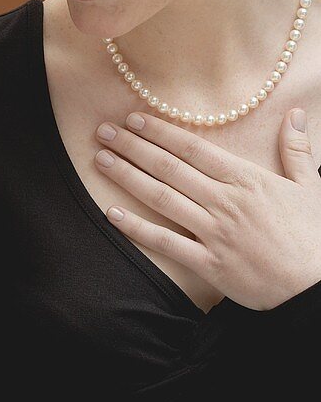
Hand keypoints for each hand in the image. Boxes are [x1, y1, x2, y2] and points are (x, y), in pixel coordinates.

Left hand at [93, 108, 320, 309]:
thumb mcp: (311, 187)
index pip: (194, 148)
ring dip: (128, 177)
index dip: (160, 131)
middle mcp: (225, 201)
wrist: (315, 287)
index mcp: (247, 180)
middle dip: (133, 146)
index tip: (134, 119)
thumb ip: (296, 150)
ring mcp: (214, 232)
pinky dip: (136, 228)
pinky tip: (111, 213)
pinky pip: (165, 242)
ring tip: (101, 160)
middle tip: (103, 131)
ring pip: (162, 198)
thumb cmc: (314, 237)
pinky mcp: (208, 263)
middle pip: (169, 167)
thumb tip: (295, 114)